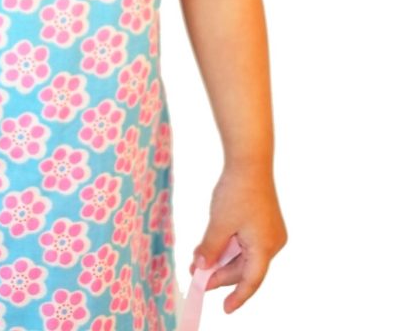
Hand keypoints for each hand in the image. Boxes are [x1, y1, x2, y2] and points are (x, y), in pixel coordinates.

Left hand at [191, 164, 286, 313]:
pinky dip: (230, 246)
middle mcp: (273, 242)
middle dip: (221, 273)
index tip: (224, 308)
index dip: (237, 296)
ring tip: (199, 262)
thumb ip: (210, 249)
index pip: (251, 281)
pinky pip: (247, 242)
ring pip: (245, 254)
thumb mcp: (219, 224)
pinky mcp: (265, 221)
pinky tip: (212, 247)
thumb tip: (200, 268)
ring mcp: (270, 231)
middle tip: (197, 277)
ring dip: (223, 259)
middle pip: (246, 267)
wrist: (250, 161)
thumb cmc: (237, 191)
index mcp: (265, 247)